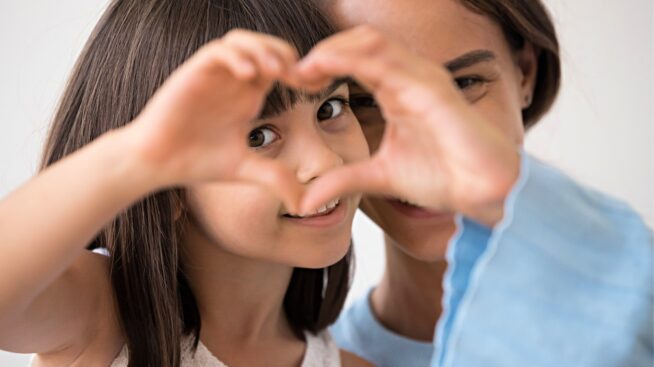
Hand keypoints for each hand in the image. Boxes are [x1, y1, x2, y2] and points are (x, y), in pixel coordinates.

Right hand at [125, 30, 303, 210]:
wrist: (157, 162)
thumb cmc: (197, 162)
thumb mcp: (246, 169)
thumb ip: (276, 178)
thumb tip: (304, 205)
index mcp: (249, 96)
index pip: (281, 68)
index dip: (302, 72)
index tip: (317, 87)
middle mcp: (234, 80)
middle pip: (267, 46)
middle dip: (287, 55)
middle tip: (298, 77)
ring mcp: (214, 74)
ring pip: (242, 41)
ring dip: (262, 49)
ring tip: (276, 71)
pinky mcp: (193, 73)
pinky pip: (218, 51)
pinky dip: (236, 56)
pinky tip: (248, 76)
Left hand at [294, 26, 520, 224]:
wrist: (484, 192)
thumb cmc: (443, 176)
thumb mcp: (379, 177)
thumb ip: (343, 180)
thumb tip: (304, 201)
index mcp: (397, 90)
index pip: (355, 58)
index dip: (322, 64)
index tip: (294, 82)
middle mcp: (410, 77)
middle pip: (360, 41)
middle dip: (323, 51)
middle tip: (293, 73)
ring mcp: (423, 78)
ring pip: (371, 42)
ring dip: (332, 50)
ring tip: (304, 69)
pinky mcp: (433, 90)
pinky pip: (388, 63)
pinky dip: (352, 60)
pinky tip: (325, 69)